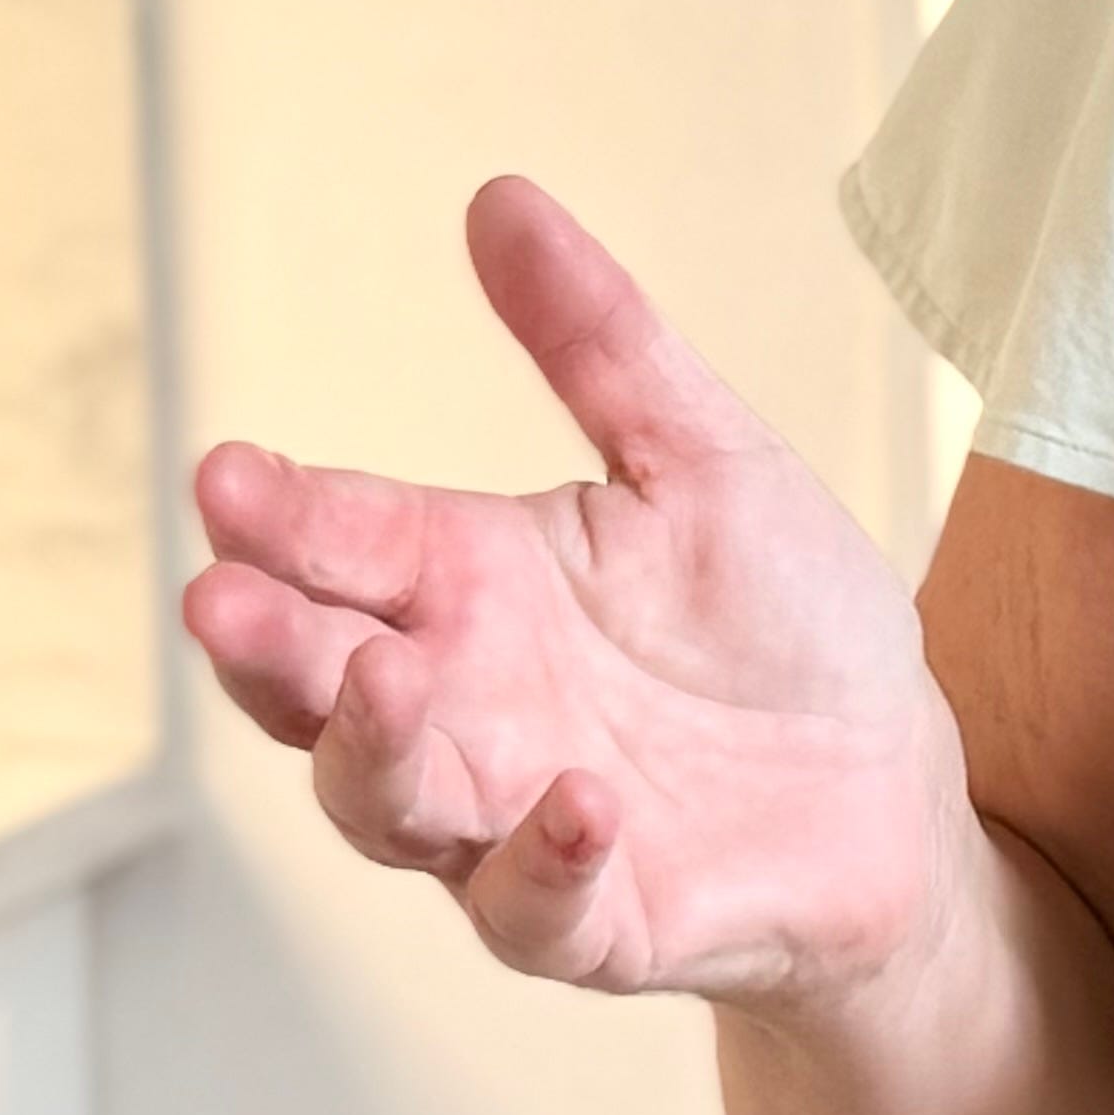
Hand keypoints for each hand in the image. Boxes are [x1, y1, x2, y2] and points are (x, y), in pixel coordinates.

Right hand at [180, 176, 971, 1009]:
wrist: (890, 783)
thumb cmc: (780, 622)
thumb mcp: (702, 460)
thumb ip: (599, 343)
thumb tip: (499, 197)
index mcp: (468, 583)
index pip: (344, 541)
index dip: (279, 515)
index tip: (225, 473)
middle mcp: (462, 703)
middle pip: (318, 681)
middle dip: (269, 641)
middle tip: (222, 593)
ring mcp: (509, 817)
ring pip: (391, 802)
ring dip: (374, 748)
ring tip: (377, 678)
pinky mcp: (596, 917)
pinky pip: (537, 906)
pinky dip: (542, 860)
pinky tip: (577, 801)